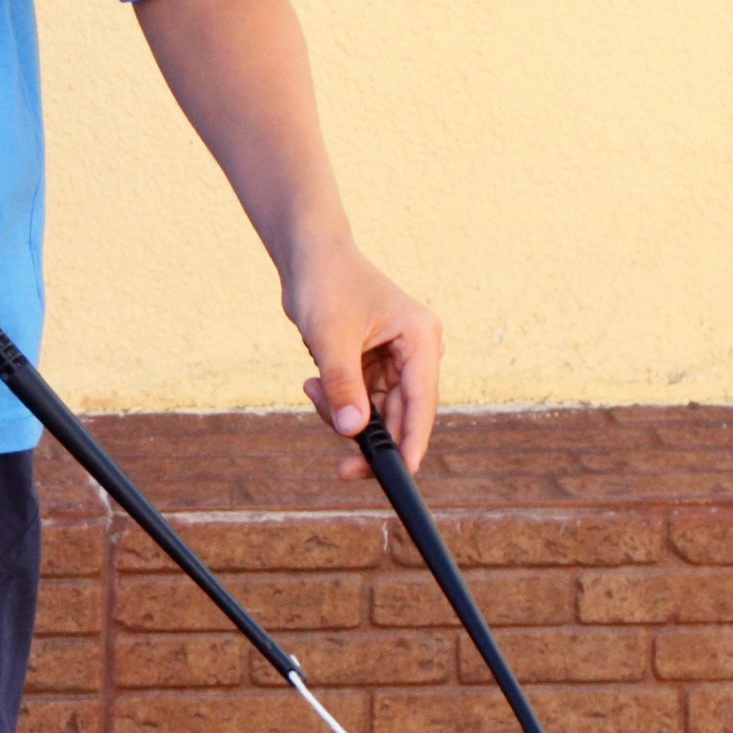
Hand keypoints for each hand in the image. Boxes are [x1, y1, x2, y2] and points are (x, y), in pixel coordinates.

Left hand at [287, 241, 443, 471]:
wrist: (309, 256)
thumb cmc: (325, 284)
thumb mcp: (330, 338)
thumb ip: (343, 385)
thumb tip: (352, 431)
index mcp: (421, 339)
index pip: (423, 403)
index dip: (413, 444)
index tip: (402, 476)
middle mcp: (417, 351)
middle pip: (402, 415)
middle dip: (368, 436)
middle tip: (342, 469)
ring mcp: (398, 358)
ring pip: (378, 412)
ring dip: (344, 412)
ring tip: (313, 385)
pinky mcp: (377, 363)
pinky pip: (361, 399)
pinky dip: (338, 400)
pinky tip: (315, 379)